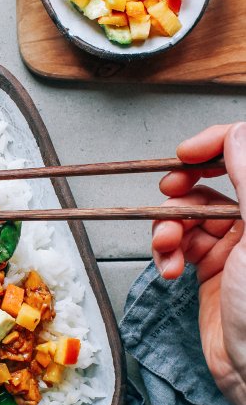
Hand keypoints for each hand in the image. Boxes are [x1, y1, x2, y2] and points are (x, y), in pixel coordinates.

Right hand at [151, 123, 245, 404]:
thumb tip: (234, 135)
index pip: (244, 156)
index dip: (214, 147)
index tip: (186, 153)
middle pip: (211, 184)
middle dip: (184, 188)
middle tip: (169, 190)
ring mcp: (233, 246)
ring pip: (187, 216)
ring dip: (168, 227)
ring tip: (167, 244)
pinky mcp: (209, 269)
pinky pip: (178, 246)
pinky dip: (166, 254)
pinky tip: (170, 267)